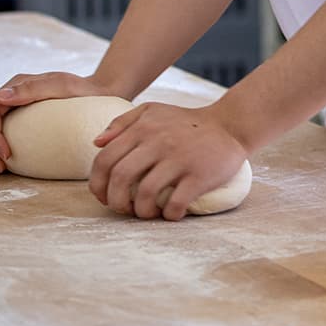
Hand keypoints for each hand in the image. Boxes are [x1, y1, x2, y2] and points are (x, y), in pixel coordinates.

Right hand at [0, 70, 123, 174]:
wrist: (100, 96)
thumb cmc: (84, 90)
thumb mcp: (62, 86)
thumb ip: (32, 89)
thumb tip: (0, 96)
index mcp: (17, 85)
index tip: (5, 154)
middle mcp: (12, 97)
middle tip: (0, 167)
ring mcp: (15, 110)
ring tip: (1, 169)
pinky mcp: (21, 123)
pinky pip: (1, 136)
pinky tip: (7, 165)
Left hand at [89, 101, 249, 220]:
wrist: (229, 126)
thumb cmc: (186, 122)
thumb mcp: (152, 111)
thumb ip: (122, 122)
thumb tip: (97, 143)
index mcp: (143, 128)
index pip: (105, 159)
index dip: (97, 184)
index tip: (104, 196)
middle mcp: (158, 142)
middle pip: (120, 178)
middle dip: (115, 201)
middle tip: (123, 209)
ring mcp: (179, 159)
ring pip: (145, 193)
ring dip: (140, 211)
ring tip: (147, 213)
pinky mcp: (199, 175)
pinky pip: (176, 203)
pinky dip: (168, 214)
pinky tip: (171, 213)